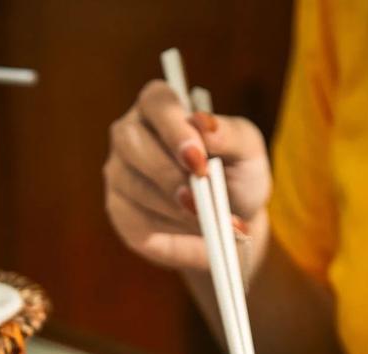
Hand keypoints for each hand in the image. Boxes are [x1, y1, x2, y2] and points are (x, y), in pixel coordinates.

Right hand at [104, 80, 270, 270]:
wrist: (231, 226)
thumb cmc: (238, 179)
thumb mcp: (248, 153)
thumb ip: (230, 134)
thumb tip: (204, 124)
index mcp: (161, 107)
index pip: (156, 102)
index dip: (174, 129)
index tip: (198, 159)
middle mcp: (132, 134)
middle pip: (133, 142)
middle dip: (169, 173)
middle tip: (200, 199)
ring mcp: (119, 172)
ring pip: (134, 184)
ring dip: (173, 207)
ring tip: (208, 222)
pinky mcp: (119, 210)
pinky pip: (133, 220)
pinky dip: (168, 232)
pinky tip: (195, 237)